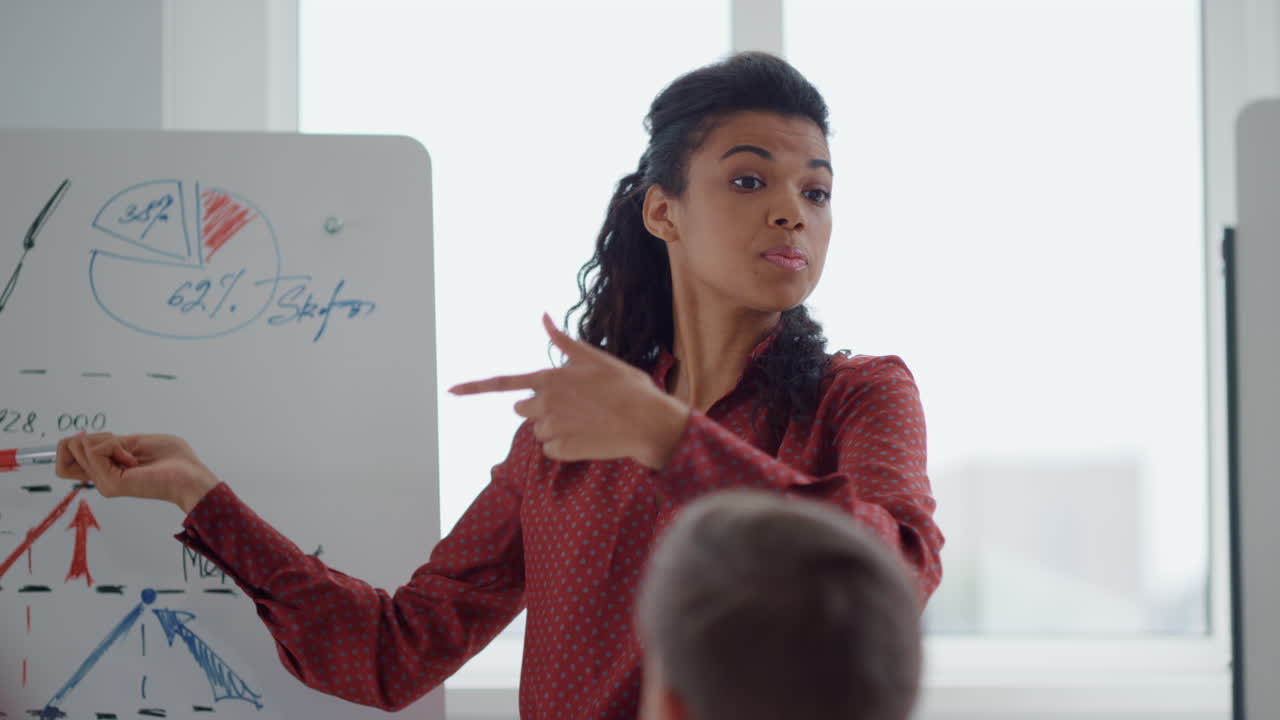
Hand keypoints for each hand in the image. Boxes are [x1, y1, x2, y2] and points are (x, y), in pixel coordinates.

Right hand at [57, 433, 219, 512]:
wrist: (190, 475)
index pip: (65, 455)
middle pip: (66, 448)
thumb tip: (82, 439)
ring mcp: (103, 482)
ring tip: (131, 455)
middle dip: (95, 436)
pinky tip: (133, 459)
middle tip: (123, 447)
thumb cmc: (173, 459)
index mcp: (105, 470)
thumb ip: (108, 443)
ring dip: (108, 440)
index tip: (110, 441)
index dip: (78, 440)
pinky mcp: (109, 483)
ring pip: (78, 445)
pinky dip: (115, 446)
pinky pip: (95, 450)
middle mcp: (100, 478)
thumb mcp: (134, 442)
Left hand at [449, 313, 689, 467]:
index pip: (503, 383)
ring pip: (539, 429)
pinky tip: (588, 436)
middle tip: (574, 403)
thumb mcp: (596, 357)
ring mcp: (551, 429)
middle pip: (523, 408)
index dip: (474, 387)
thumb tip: (542, 315)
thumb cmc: (626, 386)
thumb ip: (563, 341)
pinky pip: (551, 448)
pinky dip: (565, 444)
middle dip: (540, 406)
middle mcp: (544, 404)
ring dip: (555, 426)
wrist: (648, 423)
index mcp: (549, 378)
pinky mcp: (560, 450)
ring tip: (587, 419)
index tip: (450, 391)